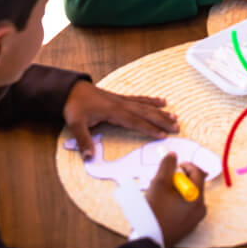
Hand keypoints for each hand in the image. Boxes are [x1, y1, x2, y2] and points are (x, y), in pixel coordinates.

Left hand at [62, 80, 177, 158]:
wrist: (71, 90)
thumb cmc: (74, 107)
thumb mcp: (75, 124)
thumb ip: (83, 141)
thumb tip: (88, 157)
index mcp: (113, 111)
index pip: (135, 121)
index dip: (149, 129)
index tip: (162, 135)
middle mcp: (121, 104)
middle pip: (145, 113)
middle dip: (161, 121)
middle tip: (176, 128)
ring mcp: (122, 100)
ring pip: (145, 106)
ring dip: (160, 112)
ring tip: (174, 117)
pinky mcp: (121, 98)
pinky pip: (140, 99)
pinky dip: (152, 101)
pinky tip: (161, 101)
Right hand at [145, 157, 206, 246]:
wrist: (149, 239)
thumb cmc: (154, 213)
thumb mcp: (159, 184)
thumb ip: (167, 166)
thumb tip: (173, 155)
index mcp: (196, 198)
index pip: (197, 173)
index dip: (185, 166)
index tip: (173, 165)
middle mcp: (200, 208)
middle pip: (192, 184)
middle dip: (177, 179)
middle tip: (163, 181)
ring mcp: (195, 219)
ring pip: (187, 195)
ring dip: (175, 190)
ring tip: (159, 194)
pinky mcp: (188, 225)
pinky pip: (185, 207)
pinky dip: (175, 201)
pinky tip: (162, 204)